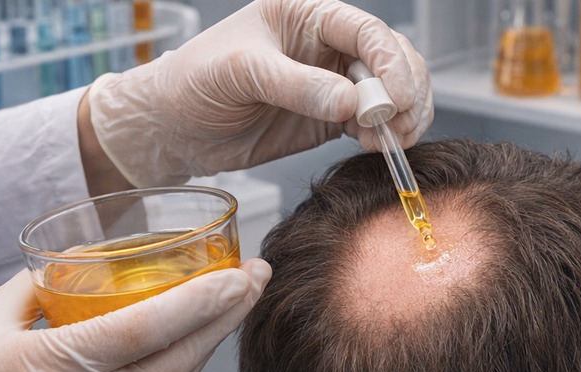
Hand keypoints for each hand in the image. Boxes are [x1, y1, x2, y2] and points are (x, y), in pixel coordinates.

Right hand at [0, 261, 270, 371]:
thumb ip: (40, 287)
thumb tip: (84, 261)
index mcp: (50, 367)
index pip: (147, 330)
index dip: (203, 302)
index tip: (242, 275)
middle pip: (178, 363)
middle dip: (225, 318)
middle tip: (256, 280)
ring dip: (208, 349)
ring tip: (233, 308)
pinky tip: (192, 353)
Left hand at [87, 0, 433, 186]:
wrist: (175, 127)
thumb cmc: (194, 83)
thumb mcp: (239, 74)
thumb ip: (295, 85)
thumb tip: (348, 101)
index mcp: (307, 15)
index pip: (366, 30)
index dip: (390, 61)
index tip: (395, 97)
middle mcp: (328, 45)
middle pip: (393, 59)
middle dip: (405, 92)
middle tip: (395, 125)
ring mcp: (335, 82)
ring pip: (394, 92)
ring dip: (402, 117)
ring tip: (388, 142)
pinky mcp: (334, 118)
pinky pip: (376, 123)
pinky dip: (387, 136)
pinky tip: (377, 148)